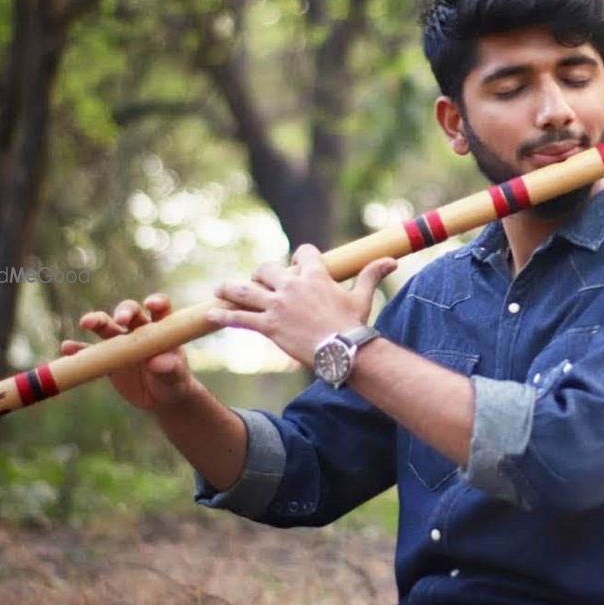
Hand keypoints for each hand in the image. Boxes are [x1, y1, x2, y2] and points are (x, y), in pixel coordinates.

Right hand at [60, 293, 195, 411]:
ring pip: (106, 326)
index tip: (150, 304)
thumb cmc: (175, 382)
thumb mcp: (176, 377)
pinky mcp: (107, 358)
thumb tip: (158, 362)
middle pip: (130, 312)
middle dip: (124, 312)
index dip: (156, 302)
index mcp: (162, 328)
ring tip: (86, 322)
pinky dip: (78, 349)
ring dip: (96, 321)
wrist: (161, 398)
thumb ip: (170, 368)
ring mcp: (121, 342)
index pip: (161, 308)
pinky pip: (90, 351)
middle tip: (120, 320)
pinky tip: (67, 348)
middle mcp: (140, 329)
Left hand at [207, 245, 396, 365]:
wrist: (344, 350)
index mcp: (314, 274)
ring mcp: (277, 305)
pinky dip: (224, 316)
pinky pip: (240, 318)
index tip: (296, 267)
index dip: (298, 259)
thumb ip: (372, 274)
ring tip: (219, 289)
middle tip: (259, 284)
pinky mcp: (268, 326)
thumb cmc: (354, 325)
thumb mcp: (363, 297)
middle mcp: (291, 285)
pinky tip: (211, 315)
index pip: (301, 253)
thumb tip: (392, 260)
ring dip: (230, 289)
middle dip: (261, 275)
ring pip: (245, 290)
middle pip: (266, 269)